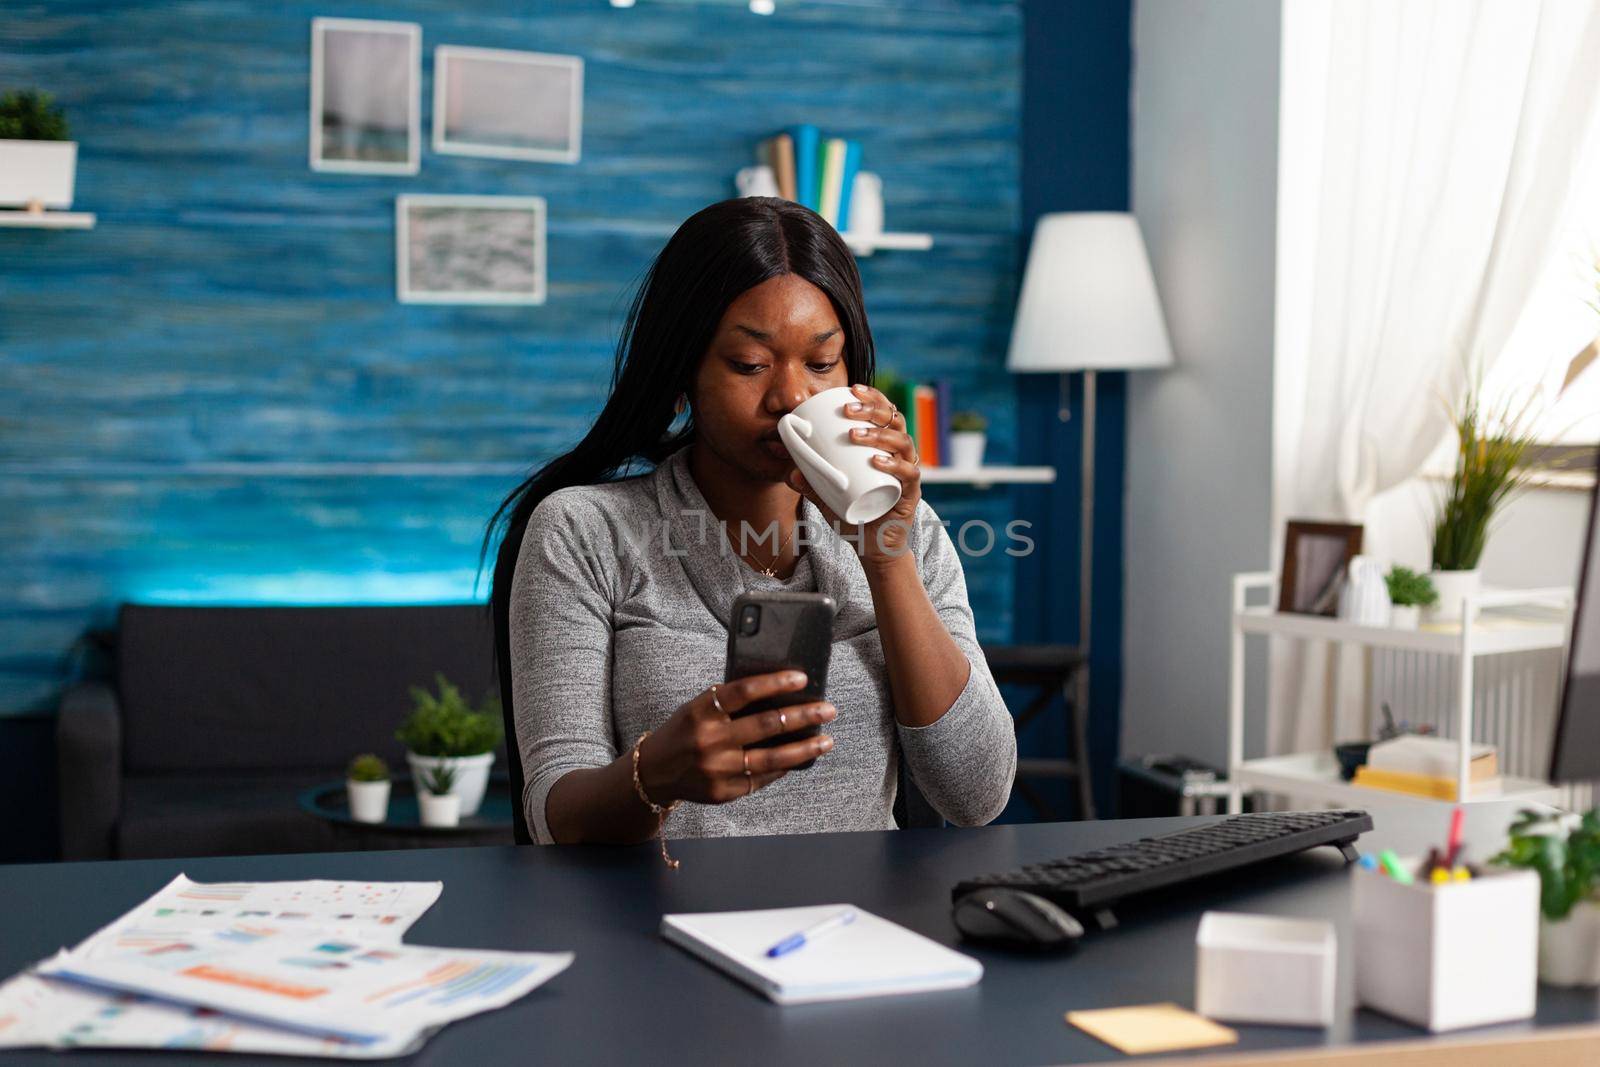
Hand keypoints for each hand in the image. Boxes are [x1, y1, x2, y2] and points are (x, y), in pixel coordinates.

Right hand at [637, 671, 836, 804]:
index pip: (744, 691)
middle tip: (828, 710)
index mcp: (702, 711)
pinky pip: (763, 778)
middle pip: (766, 724)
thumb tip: (778, 695)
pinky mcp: (724, 792)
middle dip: (804, 716)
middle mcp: (710, 740)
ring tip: (827, 741)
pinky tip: (801, 758)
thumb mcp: (697, 708)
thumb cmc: (684, 732)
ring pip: (772, 758)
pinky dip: (784, 767)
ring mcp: (718, 769)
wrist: (653, 772)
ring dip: (805, 748)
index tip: (802, 678)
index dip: (775, 683)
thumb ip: (729, 702)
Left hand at [787, 382, 921, 568]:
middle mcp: (900, 456)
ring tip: (855, 435)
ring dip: (878, 435)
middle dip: (872, 410)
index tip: (851, 389)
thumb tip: (791, 472)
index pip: (884, 413)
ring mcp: (907, 474)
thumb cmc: (855, 515)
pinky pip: (908, 475)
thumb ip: (813, 485)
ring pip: (902, 443)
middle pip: (894, 421)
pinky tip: (877, 461)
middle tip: (847, 411)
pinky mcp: (911, 495)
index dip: (872, 397)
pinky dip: (894, 466)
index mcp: (885, 447)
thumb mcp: (829, 498)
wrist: (874, 547)